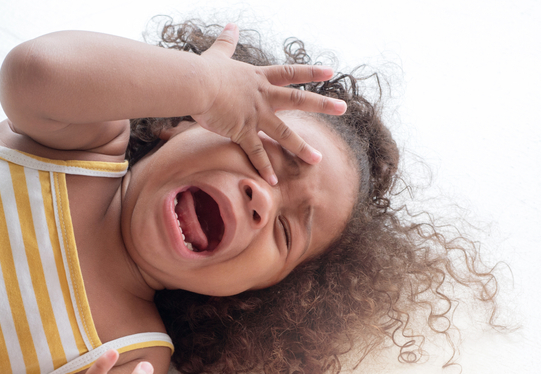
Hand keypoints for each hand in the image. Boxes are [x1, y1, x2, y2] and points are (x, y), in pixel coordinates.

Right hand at [194, 24, 346, 183]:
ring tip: (317, 160)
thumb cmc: (203, 71)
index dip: (311, 72)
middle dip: (322, 104)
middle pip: (298, 100)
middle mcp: (262, 96)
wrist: (196, 84)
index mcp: (258, 79)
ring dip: (301, 147)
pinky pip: (256, 152)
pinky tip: (274, 181)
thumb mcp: (217, 55)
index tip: (331, 72)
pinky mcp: (241, 130)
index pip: (290, 73)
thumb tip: (230, 26)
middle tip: (344, 108)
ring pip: (284, 132)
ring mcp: (254, 114)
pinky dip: (264, 167)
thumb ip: (226, 42)